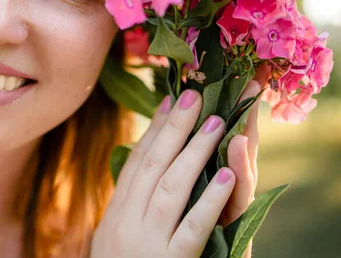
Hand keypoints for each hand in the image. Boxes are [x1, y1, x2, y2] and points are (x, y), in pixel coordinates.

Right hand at [89, 69, 267, 257]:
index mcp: (114, 214)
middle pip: (153, 166)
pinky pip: (192, 228)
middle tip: (195, 96)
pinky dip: (209, 200)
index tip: (171, 101)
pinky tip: (227, 176)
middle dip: (175, 129)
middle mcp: (125, 223)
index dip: (155, 130)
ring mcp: (146, 243)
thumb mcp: (113, 238)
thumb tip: (140, 167)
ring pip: (171, 188)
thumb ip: (126, 205)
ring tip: (216, 123)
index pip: (137, 163)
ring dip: (194, 153)